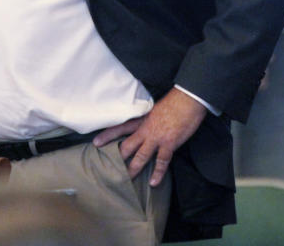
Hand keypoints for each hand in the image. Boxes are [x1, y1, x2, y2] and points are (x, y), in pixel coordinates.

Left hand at [92, 88, 206, 186]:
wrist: (187, 100)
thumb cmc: (172, 103)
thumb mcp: (153, 109)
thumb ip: (145, 119)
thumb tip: (141, 124)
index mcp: (140, 120)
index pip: (120, 128)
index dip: (107, 135)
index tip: (95, 143)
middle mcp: (145, 130)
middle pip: (127, 145)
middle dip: (118, 157)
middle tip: (108, 168)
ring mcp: (157, 138)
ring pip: (141, 156)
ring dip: (134, 168)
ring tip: (126, 179)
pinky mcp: (169, 144)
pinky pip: (162, 162)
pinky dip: (158, 173)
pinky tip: (153, 182)